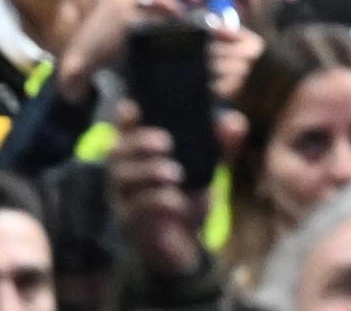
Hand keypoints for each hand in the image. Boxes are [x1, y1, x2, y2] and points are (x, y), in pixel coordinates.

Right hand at [107, 121, 209, 281]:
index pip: (123, 123)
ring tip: (176, 174)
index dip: (125, 113)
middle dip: (140, 141)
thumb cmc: (189, 193)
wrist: (185, 243)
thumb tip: (234, 122)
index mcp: (139, 148)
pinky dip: (158, 201)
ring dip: (149, 171)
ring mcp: (122, 195)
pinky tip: (178, 202)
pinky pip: (135, 207)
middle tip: (167, 143)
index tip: (137, 107)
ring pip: (122, 176)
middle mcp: (124, 167)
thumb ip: (222, 144)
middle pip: (117, 147)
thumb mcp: (210, 166)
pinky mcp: (128, 220)